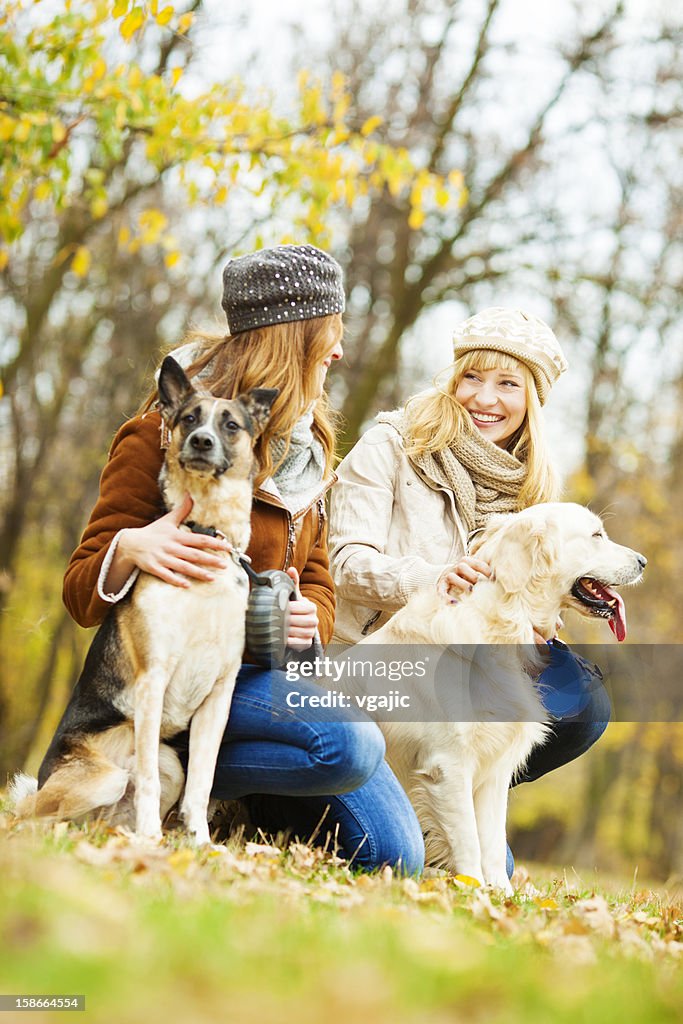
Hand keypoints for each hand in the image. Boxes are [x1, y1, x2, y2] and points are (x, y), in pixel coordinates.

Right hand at [110, 493, 231, 589]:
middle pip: (194, 554)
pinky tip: (187, 585)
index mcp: (177, 536)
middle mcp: (171, 547)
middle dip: (210, 560)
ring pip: (183, 566)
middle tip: (225, 565)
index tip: (228, 547)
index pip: (200, 539)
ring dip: (198, 573)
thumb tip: (190, 494)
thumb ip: (182, 510)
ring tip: (213, 578)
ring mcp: (163, 558)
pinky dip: (176, 580)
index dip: (215, 543)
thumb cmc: (153, 532)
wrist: (130, 543)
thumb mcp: (167, 520)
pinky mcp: (154, 568)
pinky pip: (166, 575)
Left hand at [285, 566, 318, 650]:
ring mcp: (311, 632)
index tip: (283, 607)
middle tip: (277, 618)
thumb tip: (291, 569)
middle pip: (304, 621)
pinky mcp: (307, 643)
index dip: (293, 608)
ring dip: (290, 631)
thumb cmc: (294, 608)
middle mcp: (314, 620)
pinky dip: (292, 641)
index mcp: (311, 607)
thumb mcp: (293, 596)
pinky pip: (302, 644)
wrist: (296, 623)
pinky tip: (283, 638)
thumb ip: (293, 583)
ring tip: (279, 627)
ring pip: (303, 632)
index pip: (305, 607)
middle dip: (289, 619)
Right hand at [439, 556, 492, 601]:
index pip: (476, 563)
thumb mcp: (472, 570)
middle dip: (472, 575)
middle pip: (462, 566)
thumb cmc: (464, 576)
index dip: (485, 570)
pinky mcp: (440, 587)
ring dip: (462, 584)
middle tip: (479, 584)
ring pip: (452, 577)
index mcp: (465, 562)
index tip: (493, 579)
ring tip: (470, 591)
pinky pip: (442, 592)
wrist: (443, 576)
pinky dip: (447, 598)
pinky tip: (455, 603)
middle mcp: (455, 568)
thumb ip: (484, 572)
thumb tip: (500, 578)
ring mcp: (447, 577)